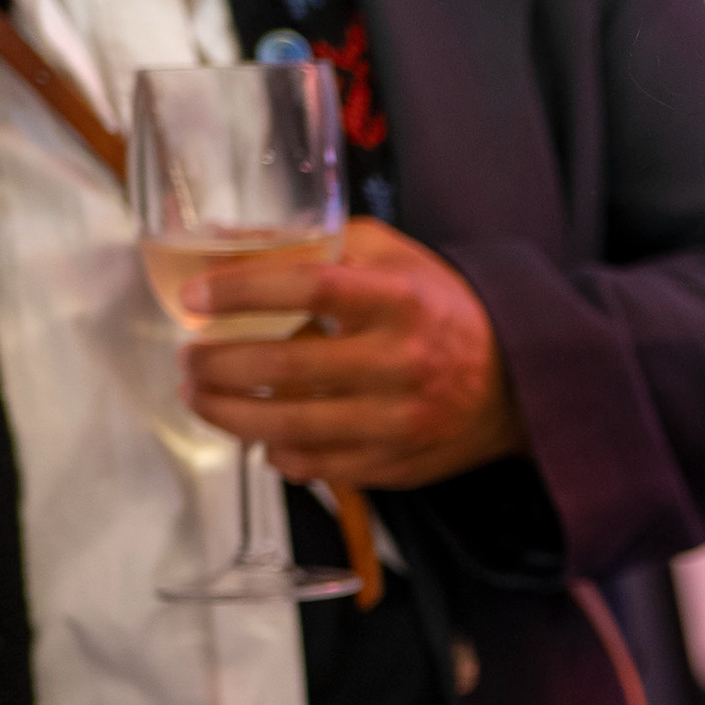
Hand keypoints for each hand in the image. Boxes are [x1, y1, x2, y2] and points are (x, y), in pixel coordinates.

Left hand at [180, 217, 524, 488]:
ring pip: (289, 426)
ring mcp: (398, 420)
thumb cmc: (439, 308)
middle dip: (217, 363)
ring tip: (200, 395)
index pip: (309, 287)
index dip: (242, 292)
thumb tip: (223, 240)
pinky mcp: (394, 463)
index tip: (195, 298)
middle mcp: (401, 361)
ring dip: (227, 413)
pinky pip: (314, 464)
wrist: (515, 380)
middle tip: (189, 356)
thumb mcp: (390, 256)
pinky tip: (258, 433)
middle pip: (285, 366)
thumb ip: (314, 244)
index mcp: (400, 299)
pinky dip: (274, 451)